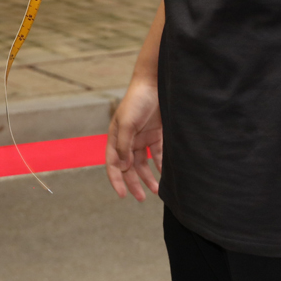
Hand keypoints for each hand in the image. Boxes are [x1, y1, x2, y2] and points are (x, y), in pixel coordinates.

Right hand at [106, 78, 162, 199]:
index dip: (117, 180)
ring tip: (156, 191)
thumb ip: (124, 146)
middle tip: (142, 198)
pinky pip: (159, 154)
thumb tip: (122, 167)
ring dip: (149, 177)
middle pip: (130, 167)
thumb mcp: (127, 123)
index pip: (113, 164)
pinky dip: (162, 165)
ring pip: (145, 163)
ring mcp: (143, 137)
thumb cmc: (137, 100)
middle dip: (134, 183)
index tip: (123, 195)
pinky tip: (166, 175)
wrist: (156, 83)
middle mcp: (128, 140)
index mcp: (116, 138)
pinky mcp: (157, 134)